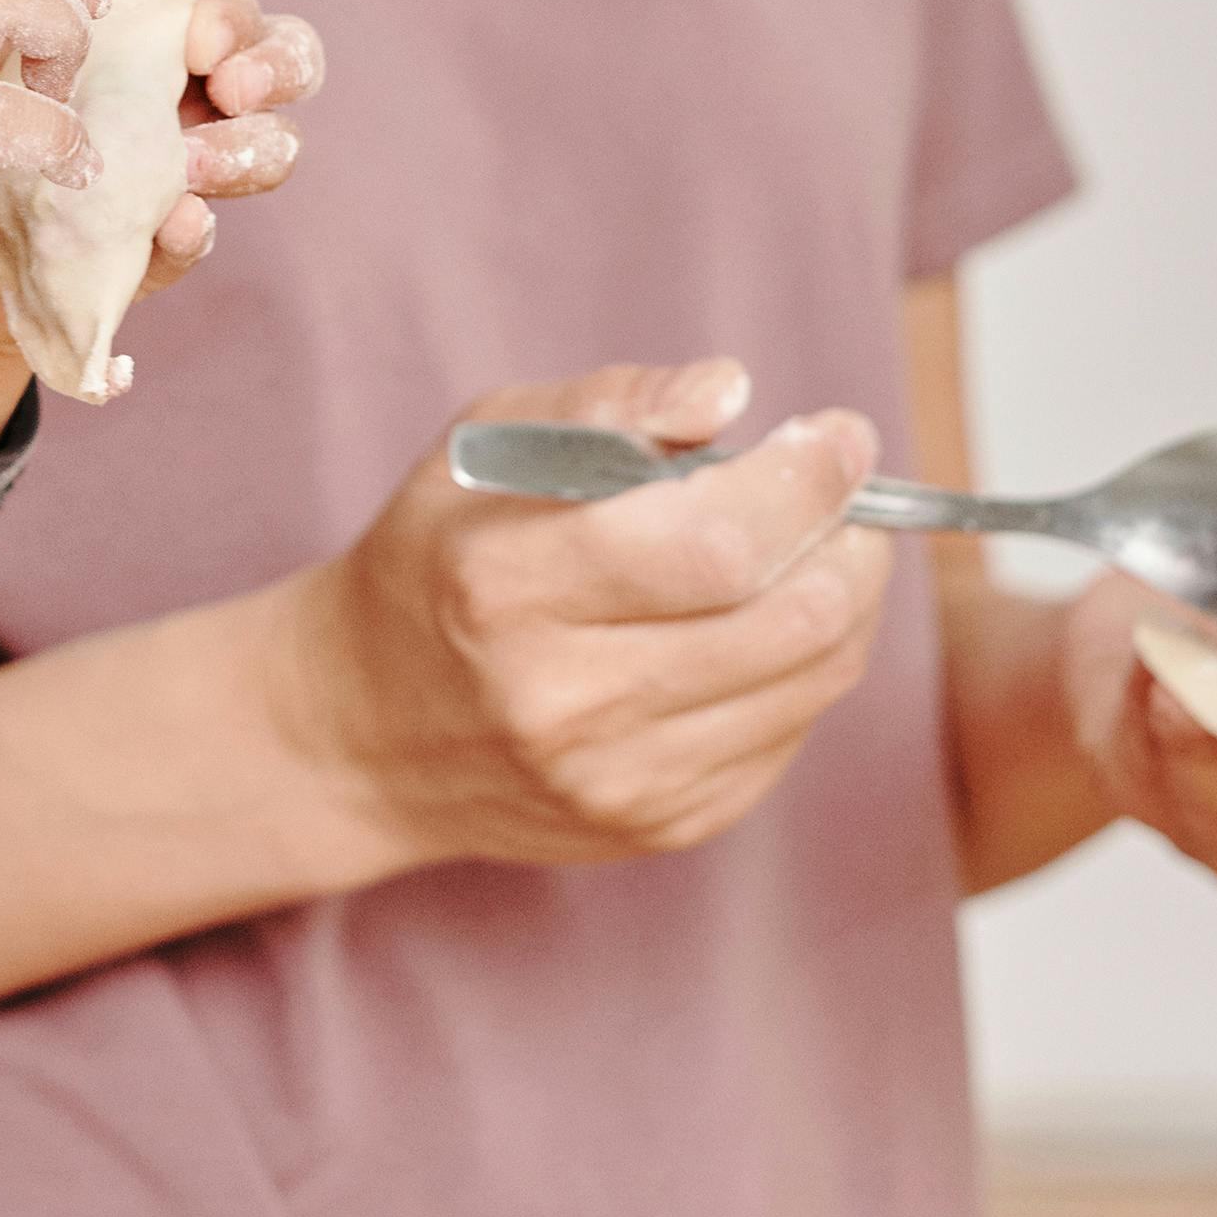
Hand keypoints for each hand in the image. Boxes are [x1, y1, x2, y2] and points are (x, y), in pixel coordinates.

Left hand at [0, 0, 327, 445]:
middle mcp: (183, 94)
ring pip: (267, 149)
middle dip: (274, 68)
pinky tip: (178, 222)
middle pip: (282, 62)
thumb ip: (38, 11)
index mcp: (151, 30)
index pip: (228, 6)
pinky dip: (192, 234)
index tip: (200, 36)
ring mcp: (177, 171)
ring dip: (247, 151)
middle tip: (232, 88)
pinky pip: (191, 240)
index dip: (231, 15)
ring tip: (193, 165)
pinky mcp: (146, 247)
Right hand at [278, 359, 892, 873]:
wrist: (365, 732)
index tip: (840, 436)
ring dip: (846, 599)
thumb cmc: (437, 559)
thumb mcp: (484, 446)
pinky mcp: (660, 826)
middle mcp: (563, 699)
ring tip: (822, 549)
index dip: (806, 484)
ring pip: (813, 680)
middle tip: (848, 495)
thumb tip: (729, 390)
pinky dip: (803, 668)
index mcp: (508, 587)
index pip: (715, 544)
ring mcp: (617, 780)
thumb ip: (607, 405)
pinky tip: (760, 626)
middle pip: (790, 619)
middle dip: (851, 538)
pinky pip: (791, 735)